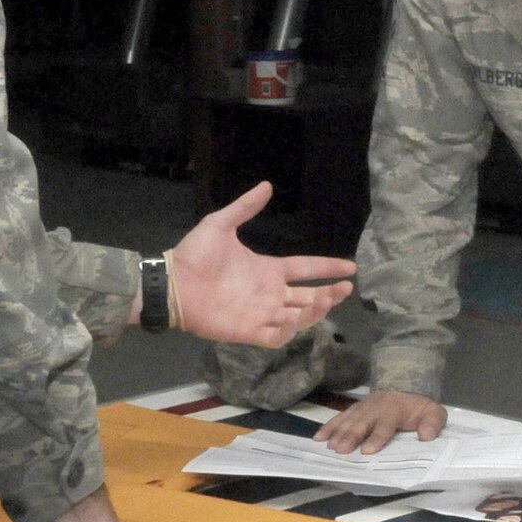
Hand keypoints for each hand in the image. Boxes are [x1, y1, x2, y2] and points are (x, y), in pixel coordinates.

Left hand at [167, 182, 355, 347]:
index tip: (350, 267)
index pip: (306, 269)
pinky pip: (276, 336)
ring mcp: (261, 314)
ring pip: (299, 317)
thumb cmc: (195, 256)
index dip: (328, 268)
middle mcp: (270, 293)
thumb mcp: (220, 224)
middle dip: (330, 294)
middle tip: (346, 287)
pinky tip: (295, 318)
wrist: (171, 284)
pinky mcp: (249, 331)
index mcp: (268, 270)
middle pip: (308, 296)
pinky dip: (289, 330)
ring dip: (316, 311)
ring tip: (328, 299)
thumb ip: (244, 207)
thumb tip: (267, 185)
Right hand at [315, 390, 446, 454]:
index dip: (377, 436)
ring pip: (349, 420)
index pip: (386, 424)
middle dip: (351, 436)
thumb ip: (434, 423)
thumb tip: (426, 436)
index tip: (368, 450)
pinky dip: (328, 426)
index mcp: (395, 409)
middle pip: (362, 422)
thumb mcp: (434, 412)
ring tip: (329, 447)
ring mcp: (363, 407)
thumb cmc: (419, 407)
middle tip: (341, 450)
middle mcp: (376, 407)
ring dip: (338, 433)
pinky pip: (340, 417)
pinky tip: (318, 438)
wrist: (407, 386)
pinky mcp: (354, 409)